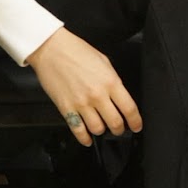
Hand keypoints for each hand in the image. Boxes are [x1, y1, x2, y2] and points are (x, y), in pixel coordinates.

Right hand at [26, 26, 142, 146]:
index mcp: (110, 81)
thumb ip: (113, 80)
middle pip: (115, 123)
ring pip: (98, 129)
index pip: (129, 108)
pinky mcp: (66, 108)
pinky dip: (84, 138)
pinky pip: (78, 130)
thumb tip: (119, 96)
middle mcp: (97, 94)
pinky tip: (87, 138)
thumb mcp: (103, 61)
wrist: (51, 49)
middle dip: (120, 129)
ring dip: (102, 131)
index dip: (135, 122)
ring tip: (102, 127)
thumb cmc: (75, 51)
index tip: (136, 126)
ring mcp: (81, 103)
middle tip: (119, 129)